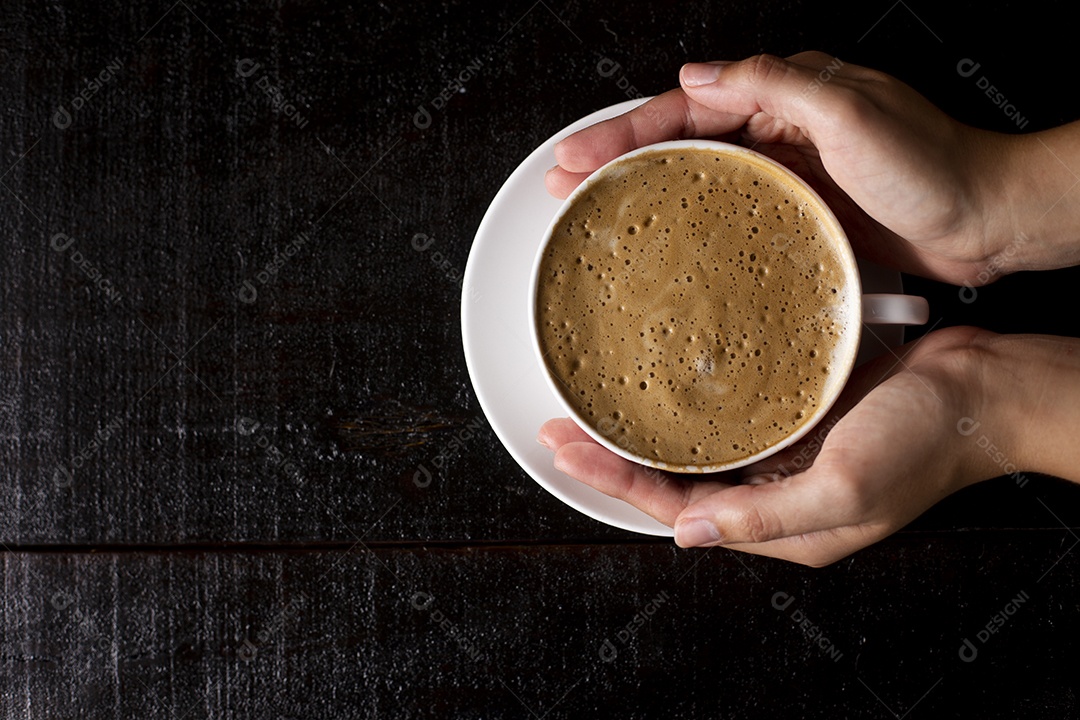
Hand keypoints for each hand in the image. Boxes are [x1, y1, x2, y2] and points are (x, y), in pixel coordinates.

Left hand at [537, 326, 1003, 566]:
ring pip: (694, 449)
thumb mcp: (845, 490)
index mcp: (781, 525)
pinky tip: (661, 384)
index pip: (677, 510)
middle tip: (560, 429)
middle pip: (674, 481)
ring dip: (643, 430)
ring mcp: (783, 452)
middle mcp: (774, 492)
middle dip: (613, 459)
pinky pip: (727, 416)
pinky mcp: (795, 414)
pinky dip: (688, 406)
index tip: (569, 452)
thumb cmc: (927, 441)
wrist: (980, 388)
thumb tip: (688, 533)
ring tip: (590, 408)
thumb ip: (764, 516)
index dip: (617, 482)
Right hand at [546, 52, 1020, 284]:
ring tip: (596, 213)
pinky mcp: (796, 214)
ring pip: (696, 177)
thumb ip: (775, 83)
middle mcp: (779, 131)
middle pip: (679, 140)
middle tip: (566, 182)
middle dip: (618, 158)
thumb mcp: (852, 111)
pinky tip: (664, 242)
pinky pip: (727, 213)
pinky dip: (688, 223)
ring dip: (644, 191)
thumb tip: (700, 72)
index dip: (625, 128)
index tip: (579, 152)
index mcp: (785, 95)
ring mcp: (785, 175)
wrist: (987, 220)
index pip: (686, 105)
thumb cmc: (936, 165)